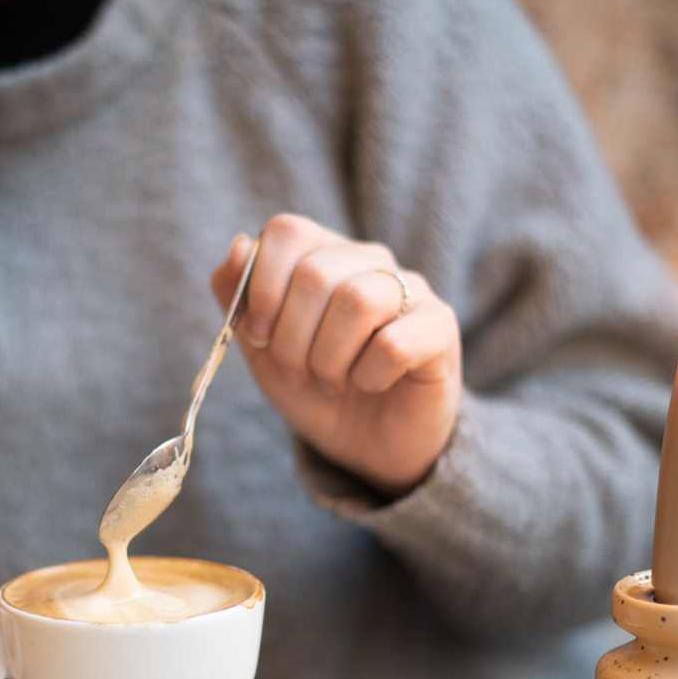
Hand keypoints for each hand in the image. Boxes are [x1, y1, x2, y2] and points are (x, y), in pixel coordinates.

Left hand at [210, 214, 460, 495]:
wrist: (367, 446)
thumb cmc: (316, 389)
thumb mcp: (262, 349)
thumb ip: (240, 297)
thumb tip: (238, 246)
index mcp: (324, 255)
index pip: (288, 232)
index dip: (261, 286)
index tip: (258, 335)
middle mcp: (370, 261)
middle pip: (316, 273)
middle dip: (290, 338)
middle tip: (297, 373)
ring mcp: (411, 290)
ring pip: (357, 301)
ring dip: (328, 358)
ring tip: (330, 382)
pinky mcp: (440, 327)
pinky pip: (394, 343)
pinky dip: (369, 374)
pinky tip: (370, 385)